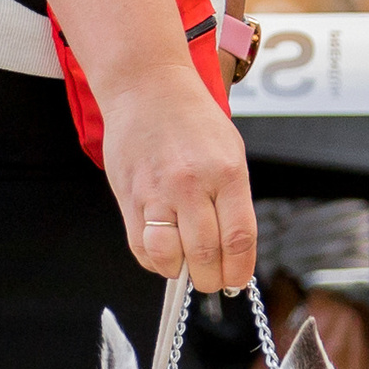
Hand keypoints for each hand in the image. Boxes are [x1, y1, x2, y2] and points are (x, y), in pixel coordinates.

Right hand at [105, 68, 257, 291]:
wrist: (147, 87)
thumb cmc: (193, 119)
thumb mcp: (231, 152)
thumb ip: (233, 201)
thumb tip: (233, 251)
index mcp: (227, 173)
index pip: (238, 239)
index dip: (239, 270)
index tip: (236, 280)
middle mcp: (192, 184)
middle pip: (205, 254)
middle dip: (211, 279)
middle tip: (212, 279)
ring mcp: (157, 192)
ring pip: (170, 256)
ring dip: (181, 274)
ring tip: (187, 267)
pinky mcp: (129, 196)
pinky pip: (141, 246)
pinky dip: (154, 261)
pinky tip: (164, 254)